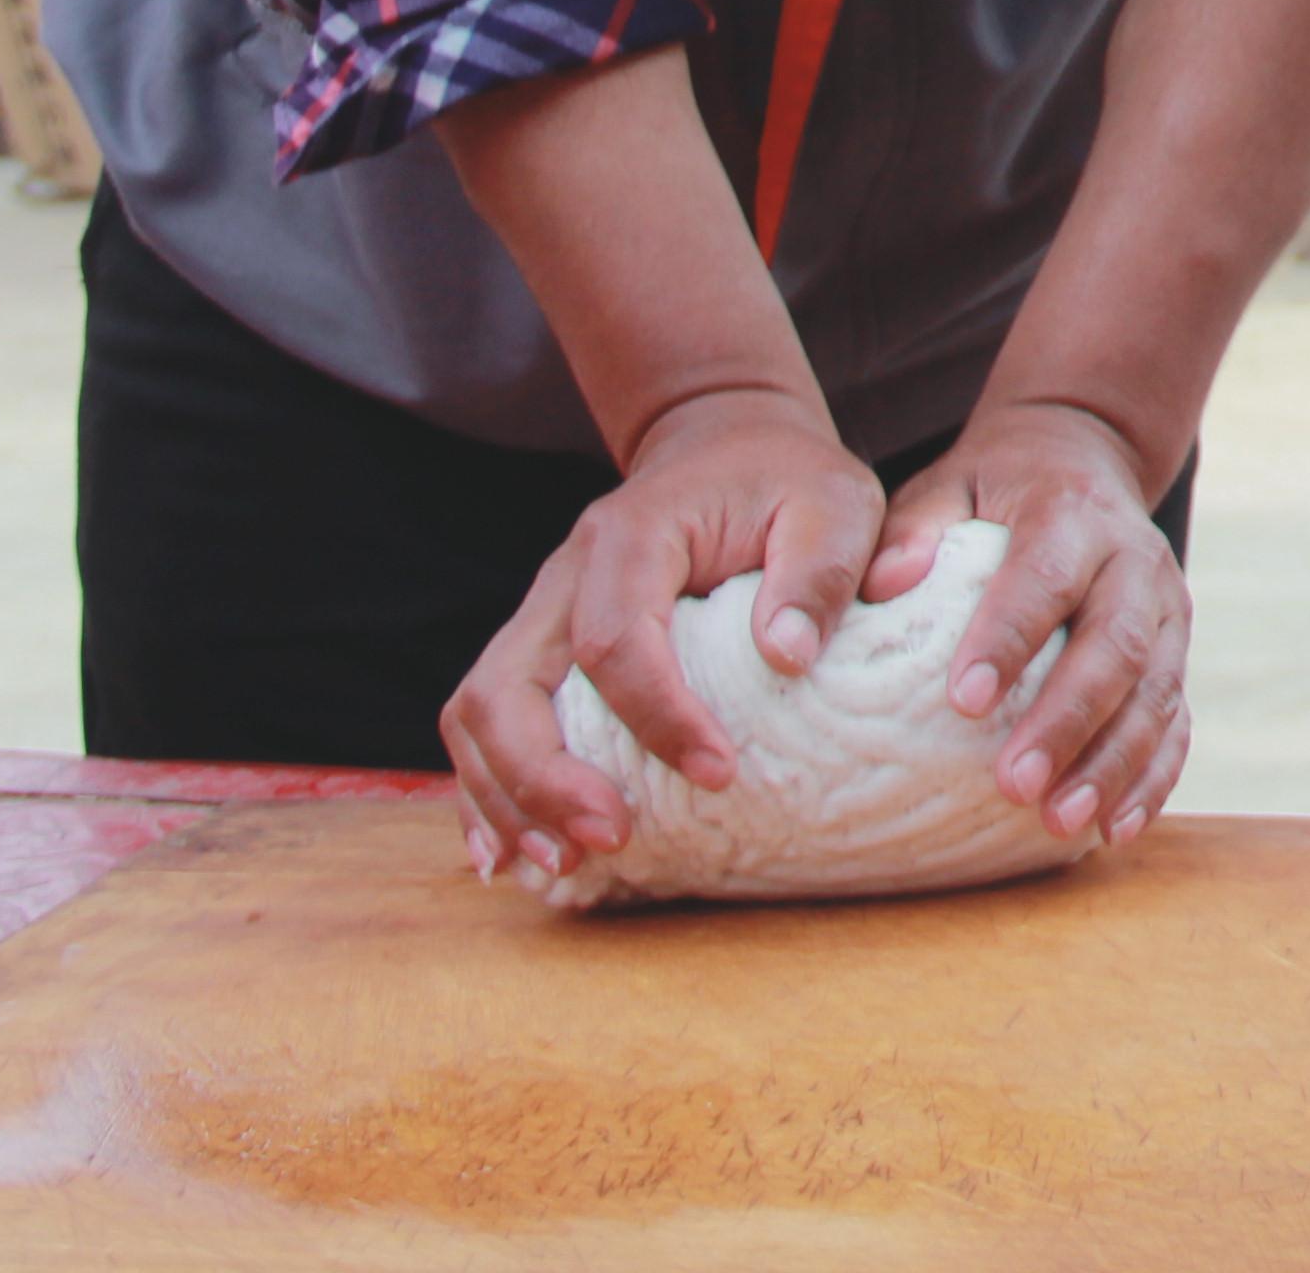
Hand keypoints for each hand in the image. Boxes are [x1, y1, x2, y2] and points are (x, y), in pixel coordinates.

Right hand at [444, 386, 880, 885]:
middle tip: (613, 837)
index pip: (616, 638)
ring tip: (565, 863)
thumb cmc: (786, 482)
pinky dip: (488, 791)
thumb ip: (820, 571)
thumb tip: (787, 657)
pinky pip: (482, 724)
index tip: (720, 772)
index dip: (658, 716)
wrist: (727, 446)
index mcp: (632, 535)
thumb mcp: (832, 503)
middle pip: (507, 685)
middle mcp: (563, 576)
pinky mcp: (538, 650)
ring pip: (477, 712)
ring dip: (508, 795)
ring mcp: (540, 615)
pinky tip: (512, 853)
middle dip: (544, 776)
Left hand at [873, 402, 1192, 846]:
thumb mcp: (950, 483)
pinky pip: (1179, 721)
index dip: (1010, 637)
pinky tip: (1118, 828)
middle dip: (1068, 720)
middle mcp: (1135, 561)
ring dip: (1113, 762)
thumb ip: (916, 527)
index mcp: (1073, 514)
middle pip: (1116, 645)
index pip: (1046, 576)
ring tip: (1060, 822)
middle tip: (1014, 785)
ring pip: (1157, 692)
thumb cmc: (996, 487)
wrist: (1086, 457)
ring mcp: (1169, 610)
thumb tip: (884, 583)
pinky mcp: (1179, 652)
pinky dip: (1154, 778)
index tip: (964, 702)